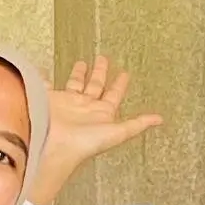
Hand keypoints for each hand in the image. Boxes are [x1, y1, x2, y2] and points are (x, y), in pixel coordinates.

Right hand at [31, 56, 162, 204]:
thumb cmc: (85, 143)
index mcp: (101, 113)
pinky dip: (45, 80)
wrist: (55, 145)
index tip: (125, 73)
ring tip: (83, 62)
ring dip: (80, 73)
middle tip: (104, 59)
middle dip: (100, 72)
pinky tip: (45, 73)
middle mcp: (85, 107)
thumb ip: (137, 124)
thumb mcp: (118, 132)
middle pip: (95, 85)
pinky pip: (48, 86)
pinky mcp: (51, 99)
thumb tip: (160, 120)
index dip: (120, 84)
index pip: (114, 94)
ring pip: (76, 83)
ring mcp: (67, 103)